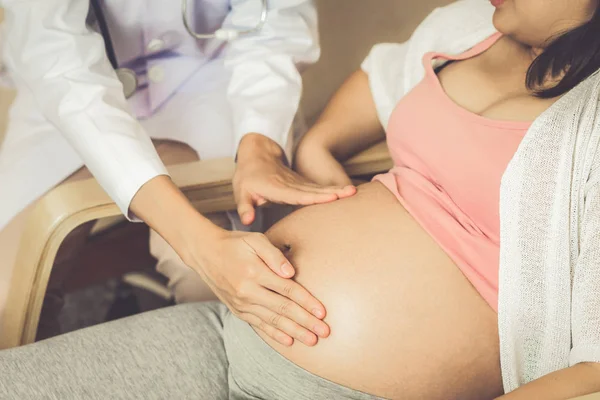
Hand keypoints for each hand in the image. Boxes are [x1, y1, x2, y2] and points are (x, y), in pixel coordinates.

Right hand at [186, 227, 329, 346]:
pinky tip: (288, 341)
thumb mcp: (255, 240)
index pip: (287, 290)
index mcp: (255, 272)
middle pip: (282, 310)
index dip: (306, 302)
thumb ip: (274, 255)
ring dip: (294, 332)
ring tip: (311, 341)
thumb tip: (291, 272)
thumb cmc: (235, 243)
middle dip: (305, 322)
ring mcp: (241, 303)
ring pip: (272, 321)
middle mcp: (247, 291)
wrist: (205, 253)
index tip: (322, 312)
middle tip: (324, 332)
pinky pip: (258, 325)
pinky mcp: (237, 310)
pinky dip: (274, 334)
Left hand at [234, 133, 355, 224]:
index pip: (297, 195)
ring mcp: (298, 183)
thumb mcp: (241, 192)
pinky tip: (347, 193)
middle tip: (351, 193)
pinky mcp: (302, 184)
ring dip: (336, 190)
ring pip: (318, 187)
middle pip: (313, 190)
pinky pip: (318, 188)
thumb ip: (245, 207)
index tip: (330, 197)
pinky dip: (333, 190)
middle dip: (332, 192)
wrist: (257, 155)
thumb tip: (247, 221)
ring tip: (354, 192)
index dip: (313, 197)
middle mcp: (291, 184)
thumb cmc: (248, 177)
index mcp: (277, 188)